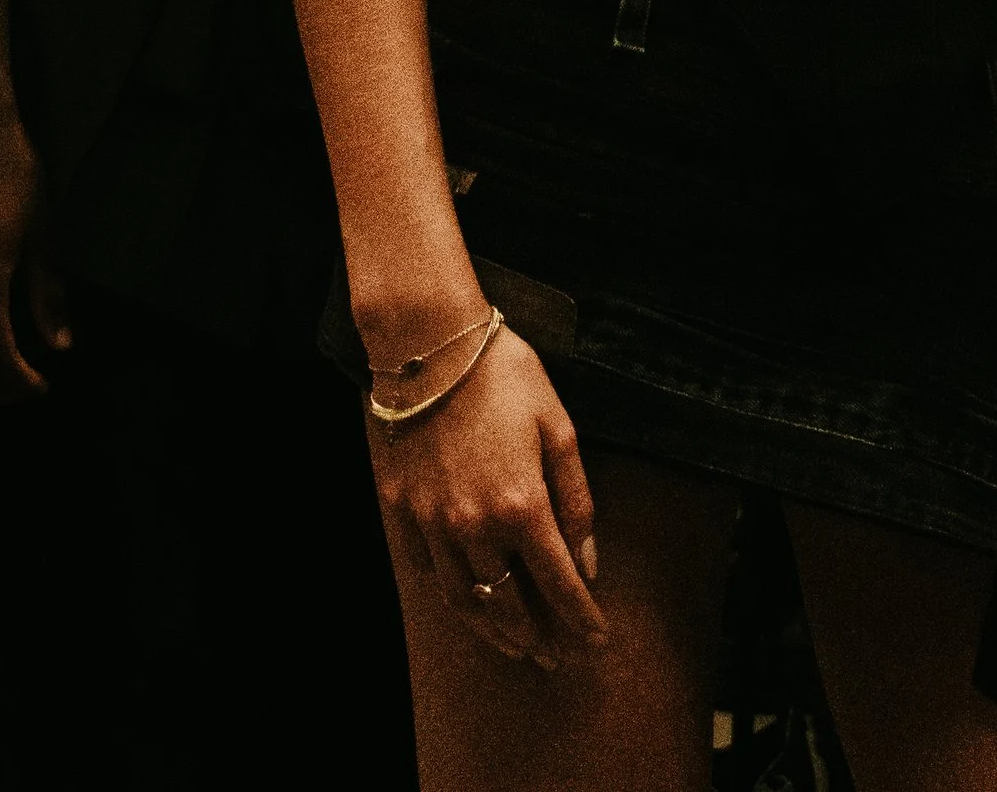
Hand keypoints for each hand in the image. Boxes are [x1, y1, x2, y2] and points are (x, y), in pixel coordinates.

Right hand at [367, 324, 605, 672]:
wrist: (426, 340)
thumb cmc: (501, 374)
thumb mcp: (558, 426)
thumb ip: (576, 499)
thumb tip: (587, 561)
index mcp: (521, 506)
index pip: (559, 584)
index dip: (582, 617)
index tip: (598, 640)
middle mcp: (474, 526)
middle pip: (509, 604)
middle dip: (537, 636)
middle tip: (554, 656)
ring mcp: (430, 521)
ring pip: (463, 599)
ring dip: (492, 630)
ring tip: (513, 645)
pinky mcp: (398, 508)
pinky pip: (424, 568)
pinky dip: (449, 590)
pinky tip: (464, 596)